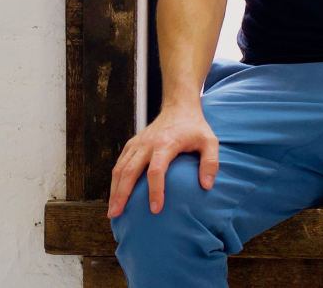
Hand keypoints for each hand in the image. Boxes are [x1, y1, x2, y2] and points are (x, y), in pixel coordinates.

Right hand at [106, 102, 219, 217]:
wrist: (178, 106)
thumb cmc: (195, 127)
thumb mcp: (209, 141)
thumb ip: (211, 163)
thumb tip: (206, 186)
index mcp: (166, 144)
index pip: (156, 171)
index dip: (155, 190)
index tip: (155, 209)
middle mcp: (147, 144)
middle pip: (129, 172)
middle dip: (121, 194)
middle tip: (116, 215)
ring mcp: (137, 144)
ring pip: (120, 168)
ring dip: (114, 190)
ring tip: (111, 211)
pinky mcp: (132, 144)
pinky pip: (120, 162)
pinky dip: (115, 179)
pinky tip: (114, 194)